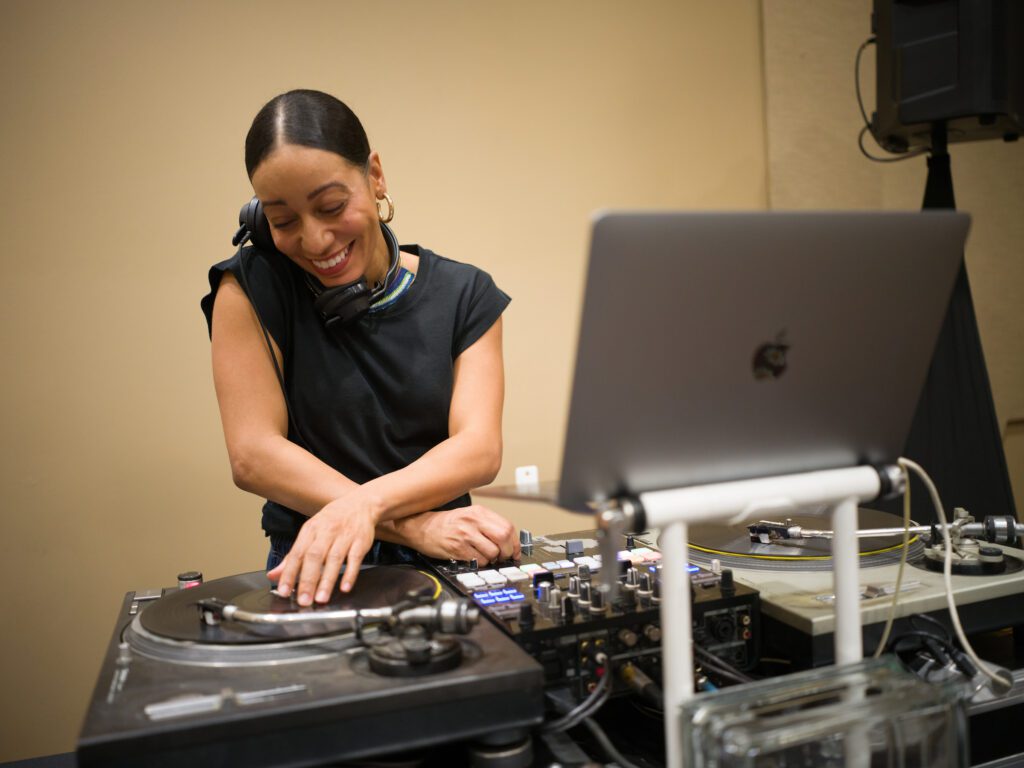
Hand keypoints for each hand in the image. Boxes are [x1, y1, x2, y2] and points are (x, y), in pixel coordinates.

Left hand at [267, 489, 380, 604]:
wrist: (360, 504)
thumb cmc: (332, 520)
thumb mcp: (310, 533)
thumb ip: (293, 557)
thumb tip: (273, 575)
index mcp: (310, 530)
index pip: (297, 554)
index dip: (289, 573)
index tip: (283, 591)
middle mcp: (326, 532)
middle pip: (314, 556)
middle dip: (308, 580)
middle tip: (303, 600)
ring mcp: (345, 536)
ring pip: (335, 559)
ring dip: (327, 580)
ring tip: (321, 598)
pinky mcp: (361, 541)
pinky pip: (355, 558)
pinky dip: (350, 573)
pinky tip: (345, 587)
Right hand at [395, 505, 519, 562]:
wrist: (421, 527)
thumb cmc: (446, 523)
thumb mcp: (469, 516)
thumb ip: (488, 524)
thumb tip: (509, 540)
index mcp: (479, 512)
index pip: (507, 527)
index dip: (515, 543)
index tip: (515, 551)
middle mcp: (473, 521)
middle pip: (503, 538)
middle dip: (507, 552)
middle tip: (504, 557)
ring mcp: (465, 534)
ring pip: (492, 552)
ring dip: (492, 559)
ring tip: (486, 557)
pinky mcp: (457, 548)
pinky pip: (478, 560)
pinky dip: (480, 563)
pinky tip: (474, 558)